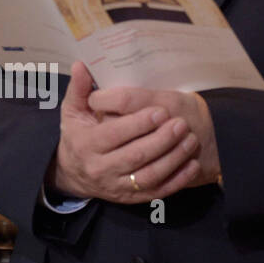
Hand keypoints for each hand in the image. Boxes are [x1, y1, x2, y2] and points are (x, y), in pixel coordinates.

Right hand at [49, 62, 199, 203]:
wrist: (73, 174)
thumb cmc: (77, 135)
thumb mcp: (72, 111)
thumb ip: (79, 88)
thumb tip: (82, 65)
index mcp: (86, 144)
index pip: (114, 134)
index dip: (138, 124)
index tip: (160, 111)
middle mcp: (100, 168)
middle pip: (135, 155)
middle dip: (161, 140)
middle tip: (181, 124)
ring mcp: (116, 185)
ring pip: (149, 175)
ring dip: (173, 158)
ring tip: (190, 140)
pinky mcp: (131, 198)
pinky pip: (158, 191)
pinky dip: (177, 180)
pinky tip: (191, 164)